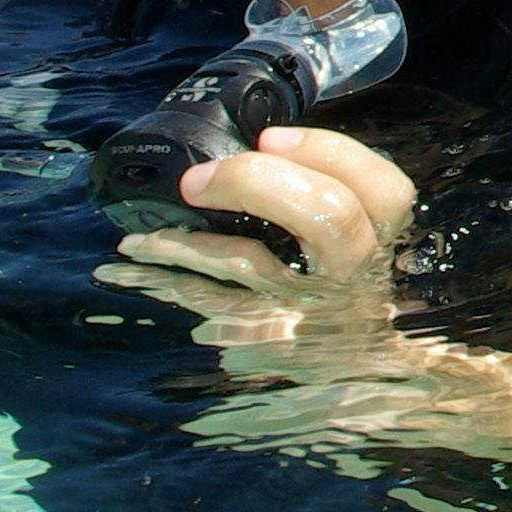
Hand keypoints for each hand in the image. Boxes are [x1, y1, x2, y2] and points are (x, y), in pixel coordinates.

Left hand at [97, 125, 417, 339]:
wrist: (357, 372)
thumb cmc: (342, 289)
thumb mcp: (357, 245)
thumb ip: (324, 198)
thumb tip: (256, 150)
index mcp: (379, 241)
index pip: (382, 189)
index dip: (324, 152)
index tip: (267, 139)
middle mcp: (354, 276)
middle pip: (328, 214)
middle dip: (255, 180)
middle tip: (198, 181)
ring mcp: (313, 310)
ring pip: (249, 263)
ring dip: (182, 242)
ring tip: (138, 234)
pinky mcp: (271, 340)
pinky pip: (210, 303)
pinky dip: (165, 281)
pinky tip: (129, 269)